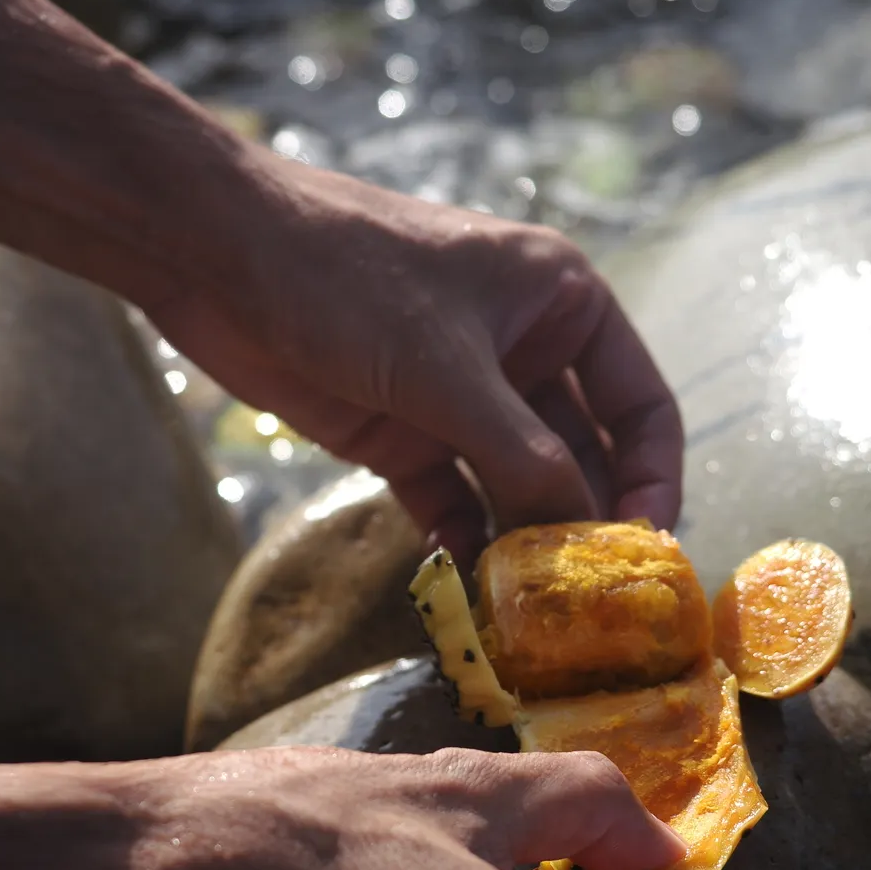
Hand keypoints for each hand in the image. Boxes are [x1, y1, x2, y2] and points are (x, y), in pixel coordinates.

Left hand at [160, 159, 681, 560]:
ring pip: (515, 484)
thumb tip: (584, 537)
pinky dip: (461, 541)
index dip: (653, 477)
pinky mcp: (401, 431)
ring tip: (533, 612)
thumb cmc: (348, 277)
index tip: (646, 551)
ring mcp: (459, 396)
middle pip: (581, 455)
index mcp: (560, 305)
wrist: (217, 256)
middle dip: (585, 523)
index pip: (639, 405)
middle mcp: (521, 352)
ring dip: (524, 543)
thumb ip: (522, 454)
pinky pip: (451, 499)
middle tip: (593, 604)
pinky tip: (466, 588)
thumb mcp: (447, 366)